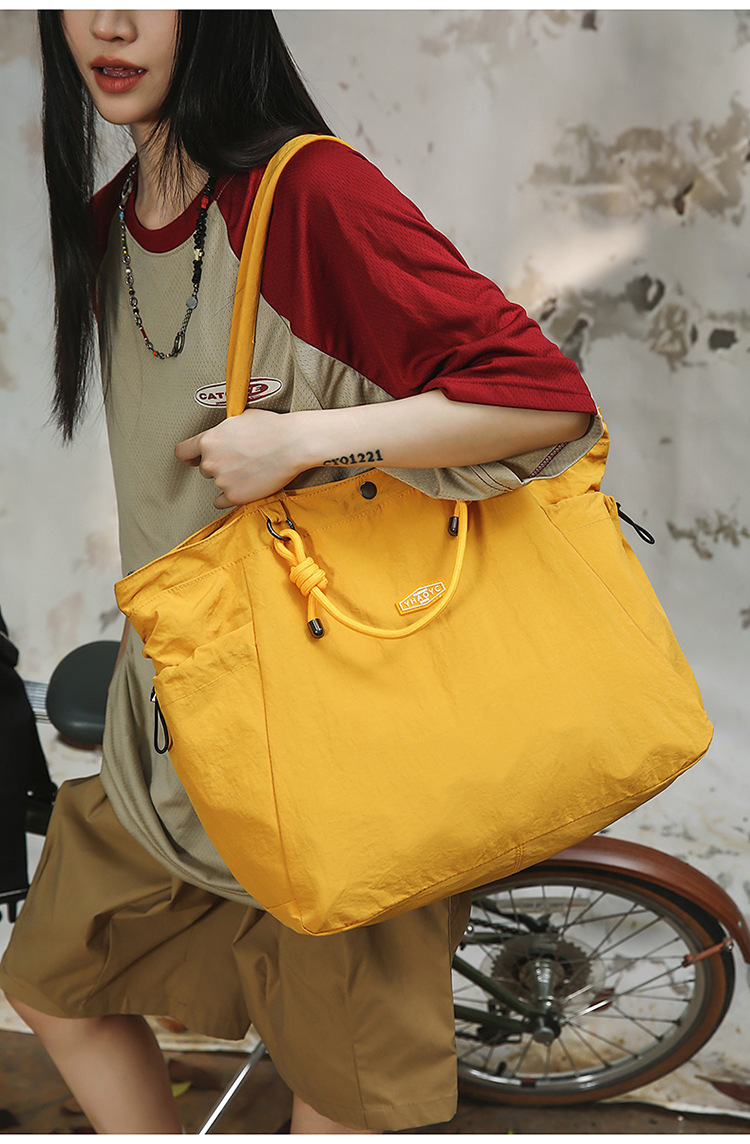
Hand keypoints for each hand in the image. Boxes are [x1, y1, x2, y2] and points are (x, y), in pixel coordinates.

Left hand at [174, 410, 308, 508]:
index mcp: (208, 440)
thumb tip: (224, 433)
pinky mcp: (234, 496)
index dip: (189, 456)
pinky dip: (231, 496)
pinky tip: (244, 487)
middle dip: (219, 466)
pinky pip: (221, 502)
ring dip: (229, 480)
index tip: (194, 459)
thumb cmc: (271, 428)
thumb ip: (224, 430)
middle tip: (240, 460)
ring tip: (250, 470)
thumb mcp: (240, 418)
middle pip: (205, 469)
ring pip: (217, 483)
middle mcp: (210, 461)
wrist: (292, 444)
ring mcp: (221, 481)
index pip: (183, 452)